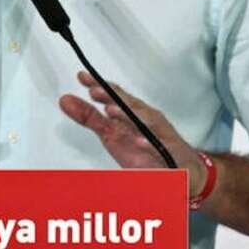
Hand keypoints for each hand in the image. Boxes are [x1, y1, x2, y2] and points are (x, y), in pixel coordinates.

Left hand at [59, 71, 207, 195]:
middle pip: (129, 104)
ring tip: (111, 111)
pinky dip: (148, 143)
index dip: (99, 86)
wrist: (183, 171)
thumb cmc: (146, 149)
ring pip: (144, 121)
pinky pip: (159, 147)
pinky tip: (138, 141)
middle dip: (112, 96)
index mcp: (132, 113)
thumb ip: (90, 117)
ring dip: (128, 115)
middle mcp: (147, 119)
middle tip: (94, 90)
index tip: (82, 77)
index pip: (115, 95)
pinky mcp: (170, 152)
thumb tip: (65, 100)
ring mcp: (159, 134)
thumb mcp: (112, 133)